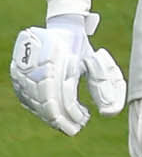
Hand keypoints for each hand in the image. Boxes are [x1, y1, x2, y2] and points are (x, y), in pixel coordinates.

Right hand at [9, 14, 126, 134]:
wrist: (60, 28)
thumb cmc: (81, 48)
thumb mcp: (96, 63)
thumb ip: (104, 85)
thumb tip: (109, 112)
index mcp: (58, 62)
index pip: (62, 97)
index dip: (72, 114)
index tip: (83, 121)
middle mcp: (37, 67)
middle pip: (46, 104)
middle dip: (61, 120)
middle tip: (75, 128)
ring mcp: (23, 71)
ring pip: (34, 104)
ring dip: (50, 117)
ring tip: (66, 121)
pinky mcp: (17, 75)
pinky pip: (26, 99)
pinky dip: (39, 109)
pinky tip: (52, 114)